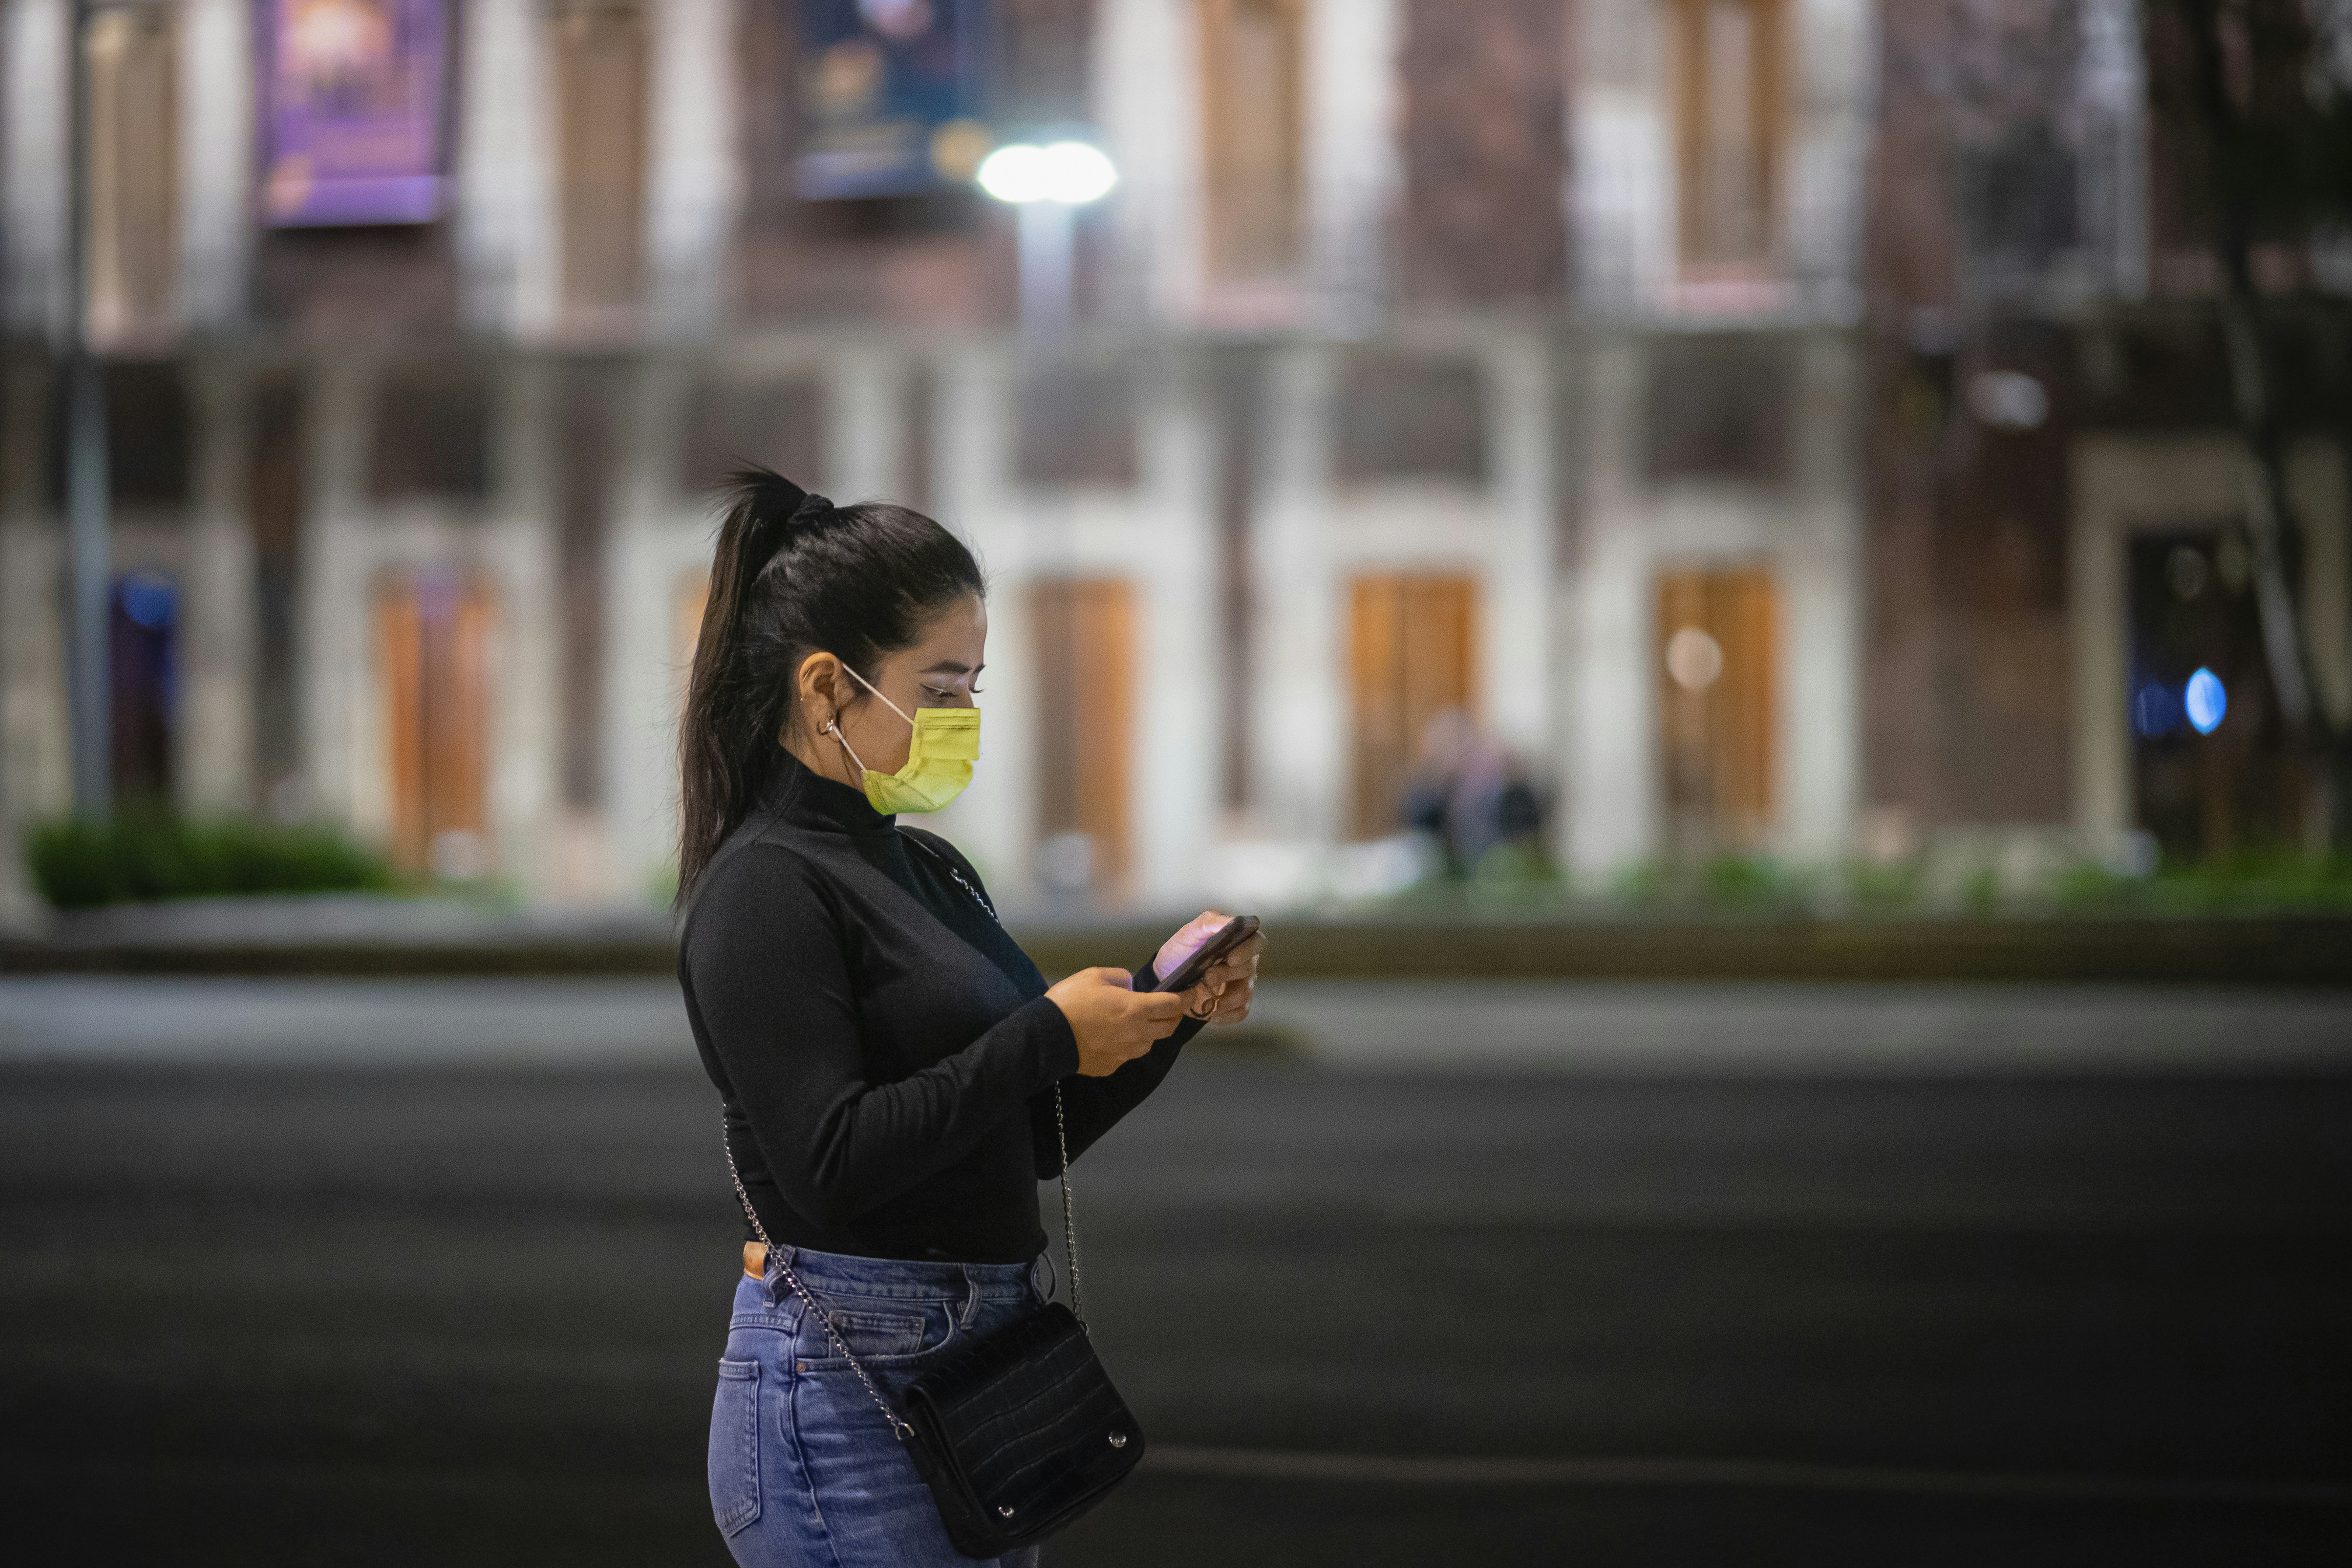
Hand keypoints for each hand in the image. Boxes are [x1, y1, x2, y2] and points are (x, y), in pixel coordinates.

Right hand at [1045, 968, 1188, 1076]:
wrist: (1046, 1037)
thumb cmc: (1069, 1002)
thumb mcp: (1093, 976)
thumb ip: (1119, 977)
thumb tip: (1129, 985)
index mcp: (1136, 1009)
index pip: (1173, 1005)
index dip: (1187, 998)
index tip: (1194, 993)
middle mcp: (1137, 1034)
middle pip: (1168, 1028)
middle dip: (1174, 1016)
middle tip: (1169, 1007)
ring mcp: (1125, 1053)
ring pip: (1149, 1043)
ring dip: (1150, 1031)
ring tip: (1137, 1021)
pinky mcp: (1111, 1066)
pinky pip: (1127, 1054)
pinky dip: (1127, 1044)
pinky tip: (1112, 1037)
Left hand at [1166, 911, 1264, 1027]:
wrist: (1165, 979)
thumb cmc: (1180, 952)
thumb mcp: (1188, 934)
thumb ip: (1208, 922)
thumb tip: (1229, 921)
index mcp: (1238, 942)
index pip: (1258, 942)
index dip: (1249, 949)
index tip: (1231, 957)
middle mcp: (1244, 964)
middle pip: (1249, 969)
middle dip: (1227, 974)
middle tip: (1207, 977)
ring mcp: (1241, 985)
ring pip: (1245, 993)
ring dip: (1226, 998)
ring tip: (1206, 1000)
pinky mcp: (1235, 1006)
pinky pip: (1240, 1012)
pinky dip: (1226, 1015)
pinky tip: (1210, 1013)